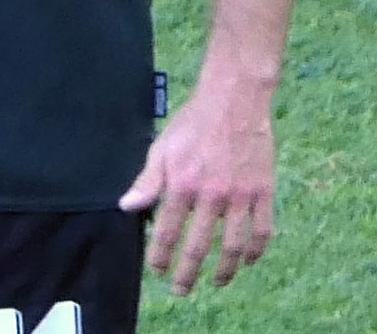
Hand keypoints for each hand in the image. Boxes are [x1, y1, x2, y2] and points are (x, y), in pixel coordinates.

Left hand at [119, 86, 274, 294]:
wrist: (234, 99)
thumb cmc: (193, 122)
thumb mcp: (162, 147)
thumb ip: (147, 181)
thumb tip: (127, 207)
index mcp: (183, 184)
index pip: (167, 231)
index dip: (160, 256)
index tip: (157, 270)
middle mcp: (211, 195)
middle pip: (198, 247)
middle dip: (187, 273)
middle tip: (181, 289)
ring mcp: (240, 196)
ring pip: (233, 247)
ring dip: (223, 270)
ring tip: (215, 282)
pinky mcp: (263, 191)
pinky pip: (262, 231)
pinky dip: (255, 251)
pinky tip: (247, 260)